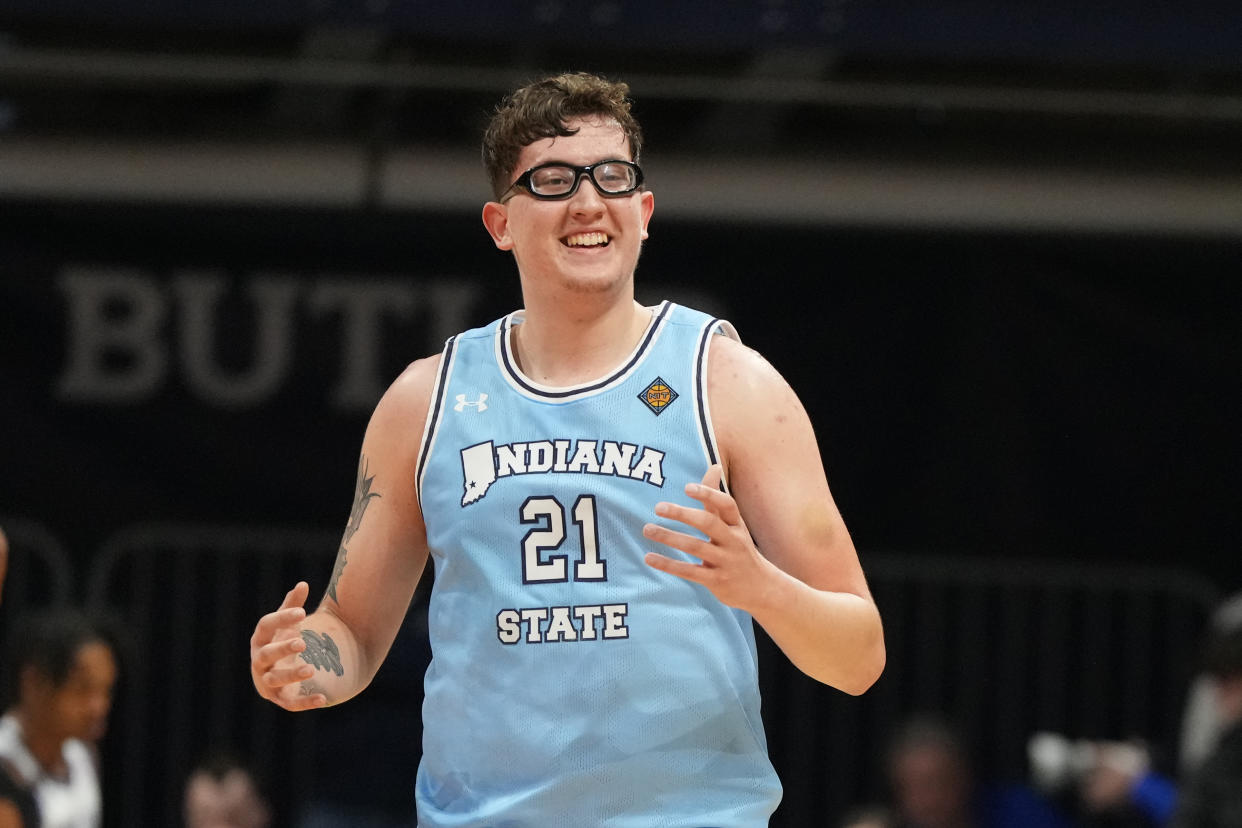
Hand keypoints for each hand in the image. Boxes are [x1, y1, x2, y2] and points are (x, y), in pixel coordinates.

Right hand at [249, 581, 327, 710]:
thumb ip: (293, 606)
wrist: (283, 671)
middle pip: (266, 655)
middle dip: (282, 649)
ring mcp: (268, 682)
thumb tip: (303, 584)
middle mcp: (260, 661)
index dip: (282, 618)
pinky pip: (291, 704)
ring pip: (275, 680)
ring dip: (291, 675)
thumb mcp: (288, 625)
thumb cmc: (283, 641)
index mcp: (261, 639)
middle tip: (302, 642)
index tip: (303, 612)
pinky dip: (306, 702)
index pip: (266, 626)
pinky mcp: (280, 699)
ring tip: (311, 669)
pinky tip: (323, 699)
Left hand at [643, 464, 775, 611]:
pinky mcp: (715, 581)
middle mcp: (733, 541)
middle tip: (658, 507)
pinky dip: (668, 564)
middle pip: (708, 523)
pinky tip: (649, 557)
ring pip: (695, 547)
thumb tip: (714, 466)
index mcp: (737, 525)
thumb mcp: (733, 524)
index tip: (687, 488)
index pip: (727, 505)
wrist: (761, 588)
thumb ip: (717, 499)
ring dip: (669, 537)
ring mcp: (725, 562)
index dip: (709, 494)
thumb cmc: (739, 549)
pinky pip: (689, 571)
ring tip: (647, 529)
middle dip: (683, 514)